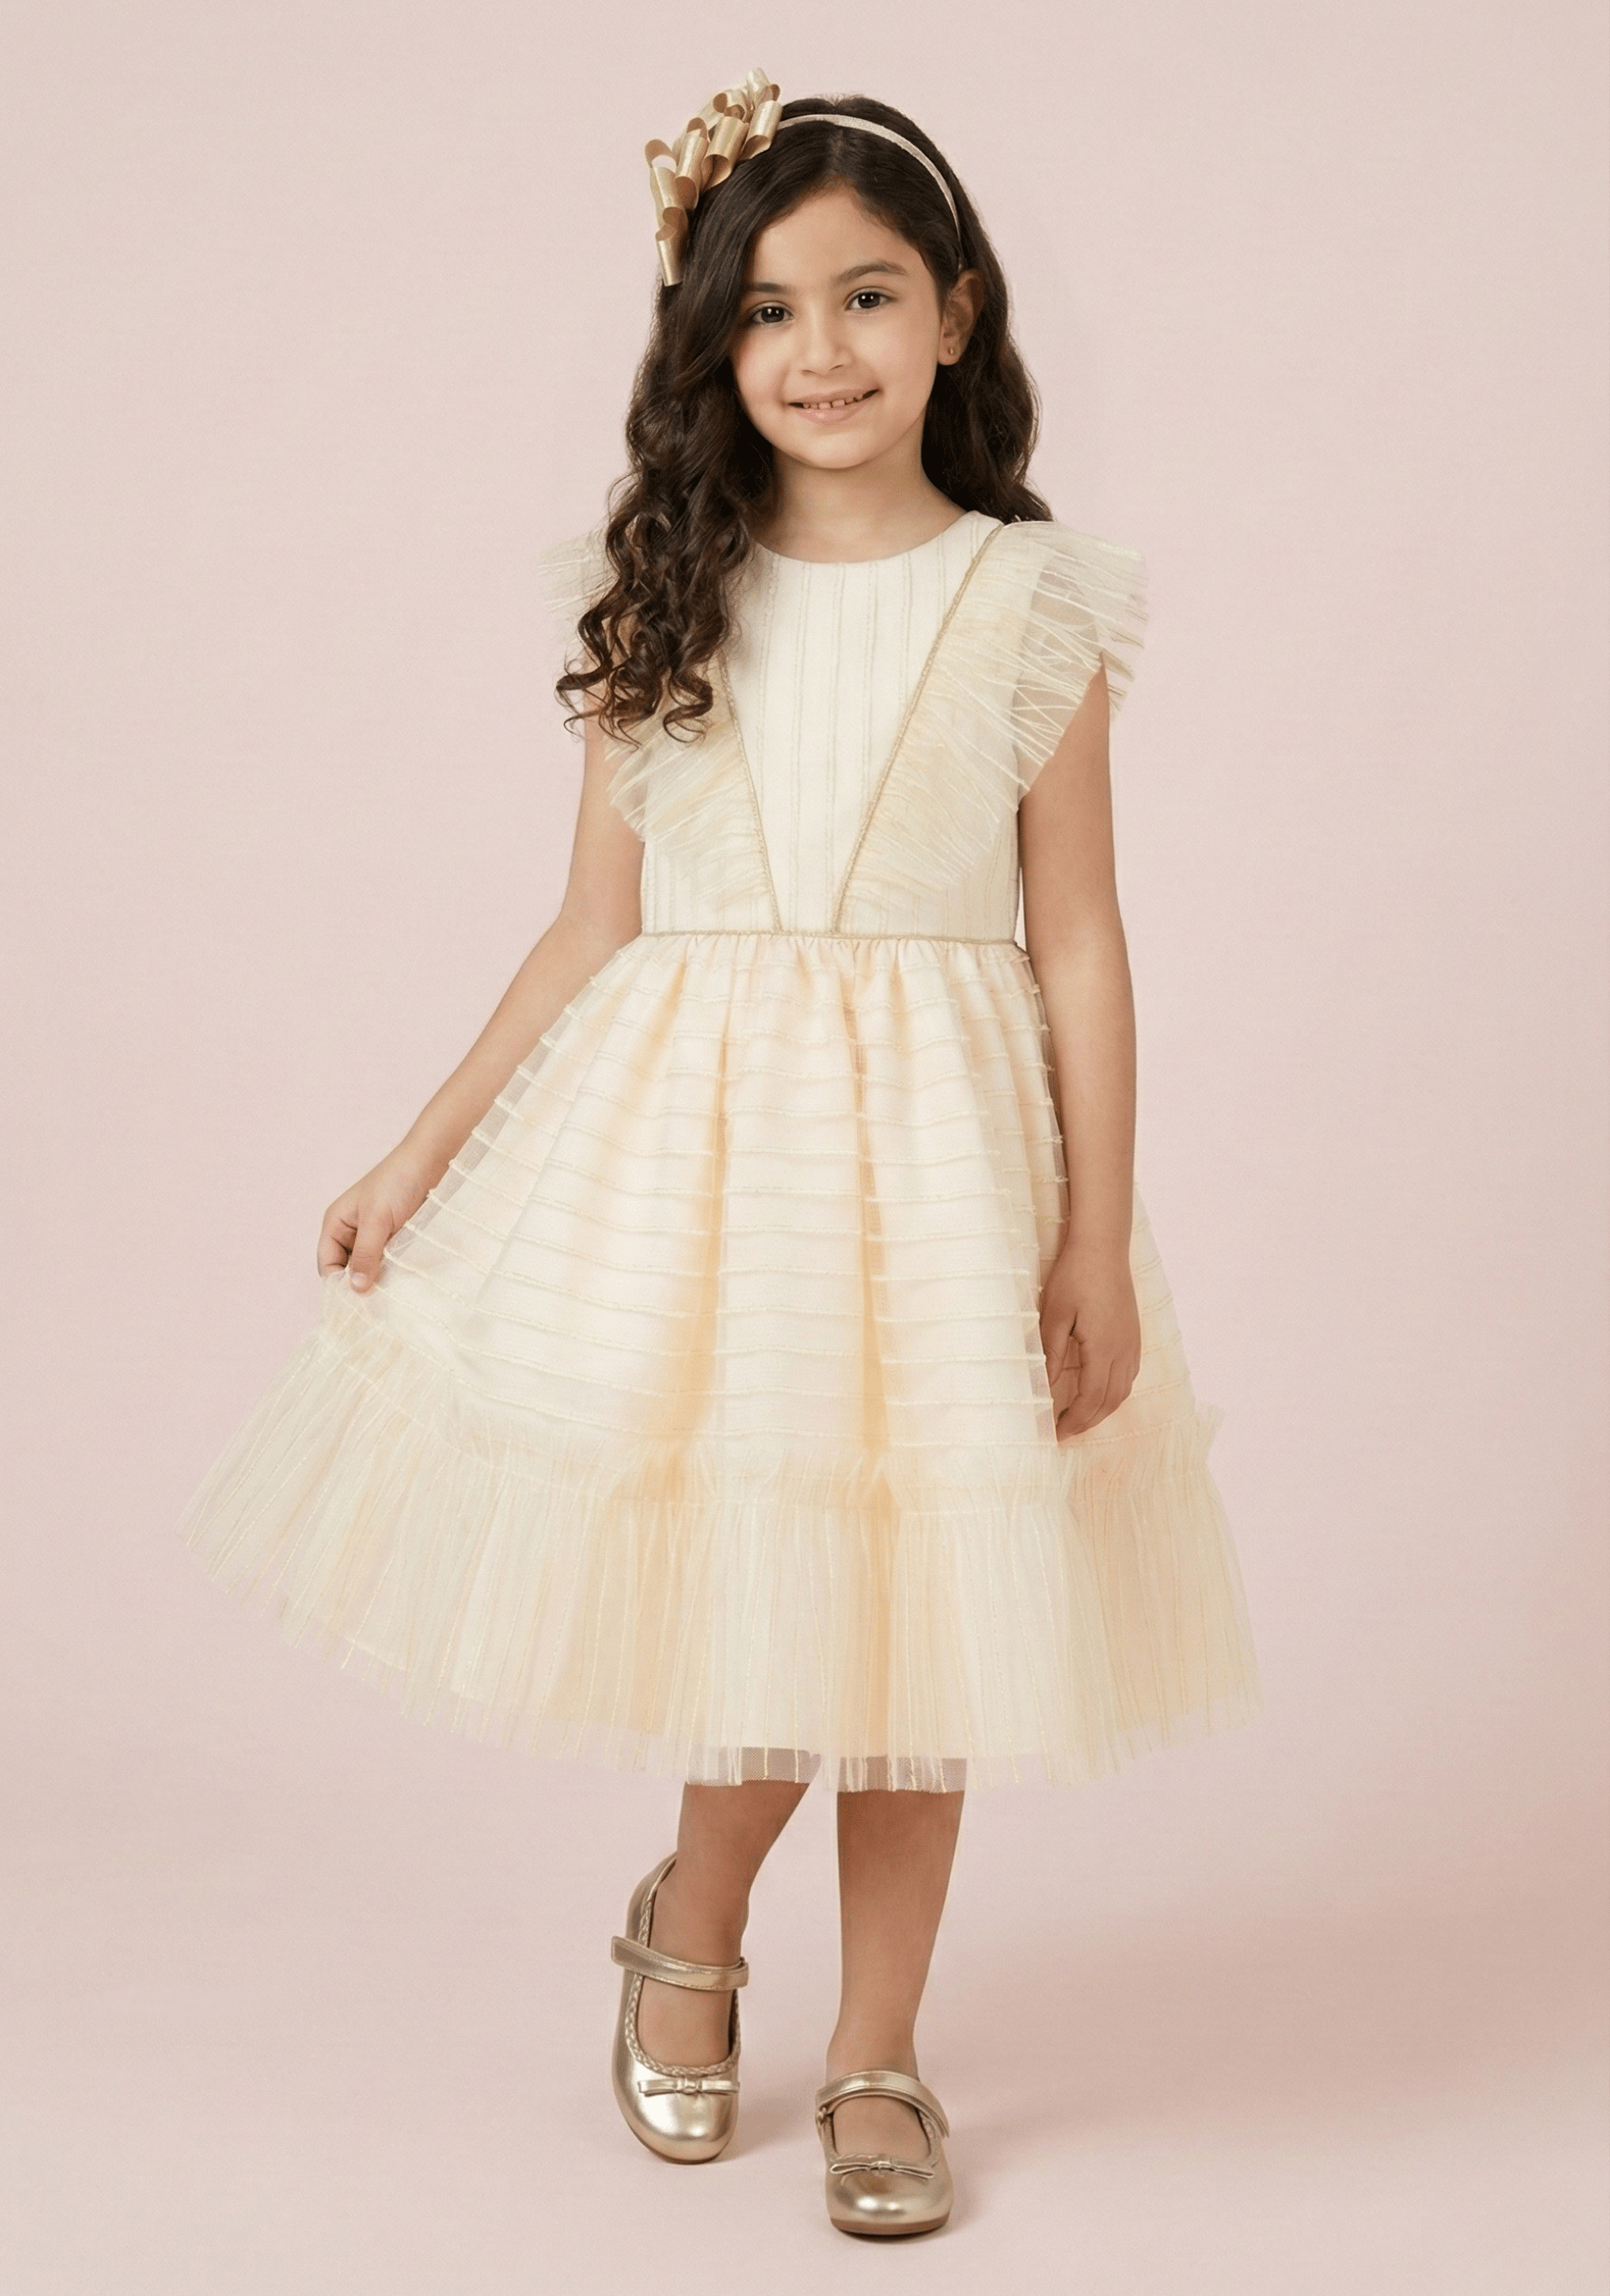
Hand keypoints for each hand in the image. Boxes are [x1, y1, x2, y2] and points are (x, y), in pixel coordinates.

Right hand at [317, 1145, 436, 1291]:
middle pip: (348, 1272)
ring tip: (393, 1298)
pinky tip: (406, 1285)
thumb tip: (356, 1288)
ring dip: (380, 1282)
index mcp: (336, 1225)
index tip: (358, 1304)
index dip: (339, 1285)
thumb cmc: (397, 1182)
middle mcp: (352, 1234)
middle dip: (360, 1286)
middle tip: (378, 1307)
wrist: (432, 1160)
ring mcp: (376, 1238)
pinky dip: (395, 1275)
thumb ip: (365, 1253)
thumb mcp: (377, 1219)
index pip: (328, 1265)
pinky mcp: (397, 1241)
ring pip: (371, 1270)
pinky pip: (390, 1265)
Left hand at [1039, 1244, 1141, 1441]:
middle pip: (1111, 1401)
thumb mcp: (1054, 1315)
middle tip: (1065, 1432)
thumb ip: (1052, 1354)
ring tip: (1079, 1418)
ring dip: (1103, 1409)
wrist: (1103, 1247)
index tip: (1057, 1433)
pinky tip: (1099, 1392)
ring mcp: (1132, 1343)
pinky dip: (1114, 1392)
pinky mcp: (1133, 1334)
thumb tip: (1048, 1388)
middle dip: (1089, 1422)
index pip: (1092, 1399)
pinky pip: (1129, 1375)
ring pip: (1123, 1390)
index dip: (1075, 1420)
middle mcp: (1124, 1351)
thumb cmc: (1074, 1276)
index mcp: (1104, 1349)